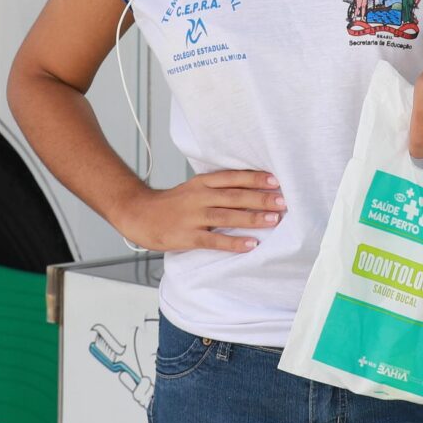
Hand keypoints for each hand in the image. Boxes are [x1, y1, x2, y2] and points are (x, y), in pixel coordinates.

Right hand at [114, 171, 283, 253]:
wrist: (140, 214)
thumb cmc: (173, 203)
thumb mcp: (195, 188)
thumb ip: (219, 188)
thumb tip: (252, 189)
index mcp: (202, 182)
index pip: (232, 177)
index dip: (254, 178)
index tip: (276, 180)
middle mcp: (199, 197)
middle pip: (234, 196)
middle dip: (260, 198)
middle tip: (283, 201)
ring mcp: (193, 217)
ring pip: (227, 217)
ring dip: (252, 218)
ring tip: (273, 220)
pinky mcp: (187, 237)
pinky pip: (214, 240)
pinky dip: (234, 243)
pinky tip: (251, 244)